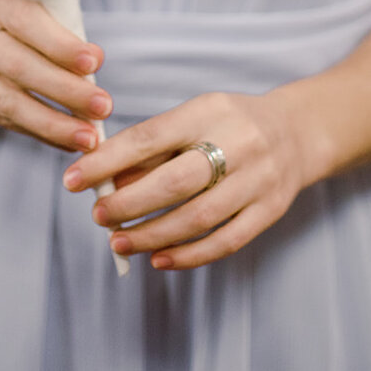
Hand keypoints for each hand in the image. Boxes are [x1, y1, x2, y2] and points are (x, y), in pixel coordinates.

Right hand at [0, 0, 112, 151]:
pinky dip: (38, 131)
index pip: (26, 20)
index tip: (95, 63)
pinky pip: (1, 118)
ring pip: (7, 100)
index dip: (60, 45)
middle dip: (65, 90)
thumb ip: (60, 24)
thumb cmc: (17, 11)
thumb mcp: (34, 0)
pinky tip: (66, 139)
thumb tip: (94, 61)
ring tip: (88, 137)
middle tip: (103, 106)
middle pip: (18, 65)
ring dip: (53, 123)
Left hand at [62, 89, 307, 269]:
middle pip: (175, 182)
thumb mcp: (195, 116)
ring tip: (119, 241)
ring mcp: (257, 180)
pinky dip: (189, 255)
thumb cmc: (231, 123)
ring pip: (197, 217)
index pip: (150, 137)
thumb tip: (108, 179)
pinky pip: (225, 241)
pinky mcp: (269, 211)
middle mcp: (237, 143)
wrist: (297, 131)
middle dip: (129, 203)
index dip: (108, 161)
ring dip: (152, 234)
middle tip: (98, 215)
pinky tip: (159, 259)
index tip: (73, 178)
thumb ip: (155, 145)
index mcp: (209, 111)